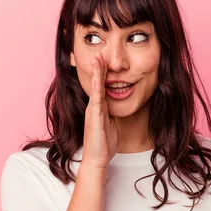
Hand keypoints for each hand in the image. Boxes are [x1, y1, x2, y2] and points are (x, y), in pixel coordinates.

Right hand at [81, 53, 118, 168]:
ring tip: (97, 57)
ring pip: (95, 87)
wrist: (97, 159)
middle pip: (97, 83)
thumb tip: (117, 106)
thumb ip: (111, 113)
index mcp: (98, 108)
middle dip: (98, 67)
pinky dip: (97, 86)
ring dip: (96, 72)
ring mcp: (93, 111)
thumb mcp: (111, 124)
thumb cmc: (104, 144)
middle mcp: (94, 107)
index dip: (102, 72)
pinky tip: (97, 77)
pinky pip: (96, 98)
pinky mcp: (95, 116)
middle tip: (99, 51)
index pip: (101, 86)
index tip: (104, 58)